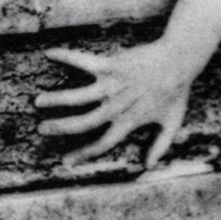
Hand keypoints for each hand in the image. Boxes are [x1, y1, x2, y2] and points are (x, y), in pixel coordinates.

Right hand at [34, 42, 201, 168]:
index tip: (66, 161)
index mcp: (130, 121)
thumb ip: (161, 144)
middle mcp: (118, 105)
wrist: (181, 60)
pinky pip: (84, 61)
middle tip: (42, 129)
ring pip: (79, 96)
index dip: (84, 154)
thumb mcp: (173, 121)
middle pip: (84, 123)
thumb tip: (149, 165)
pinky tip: (49, 53)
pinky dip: (66, 56)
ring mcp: (114, 85)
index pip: (103, 143)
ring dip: (57, 99)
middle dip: (61, 128)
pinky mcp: (112, 65)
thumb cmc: (177, 91)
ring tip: (38, 101)